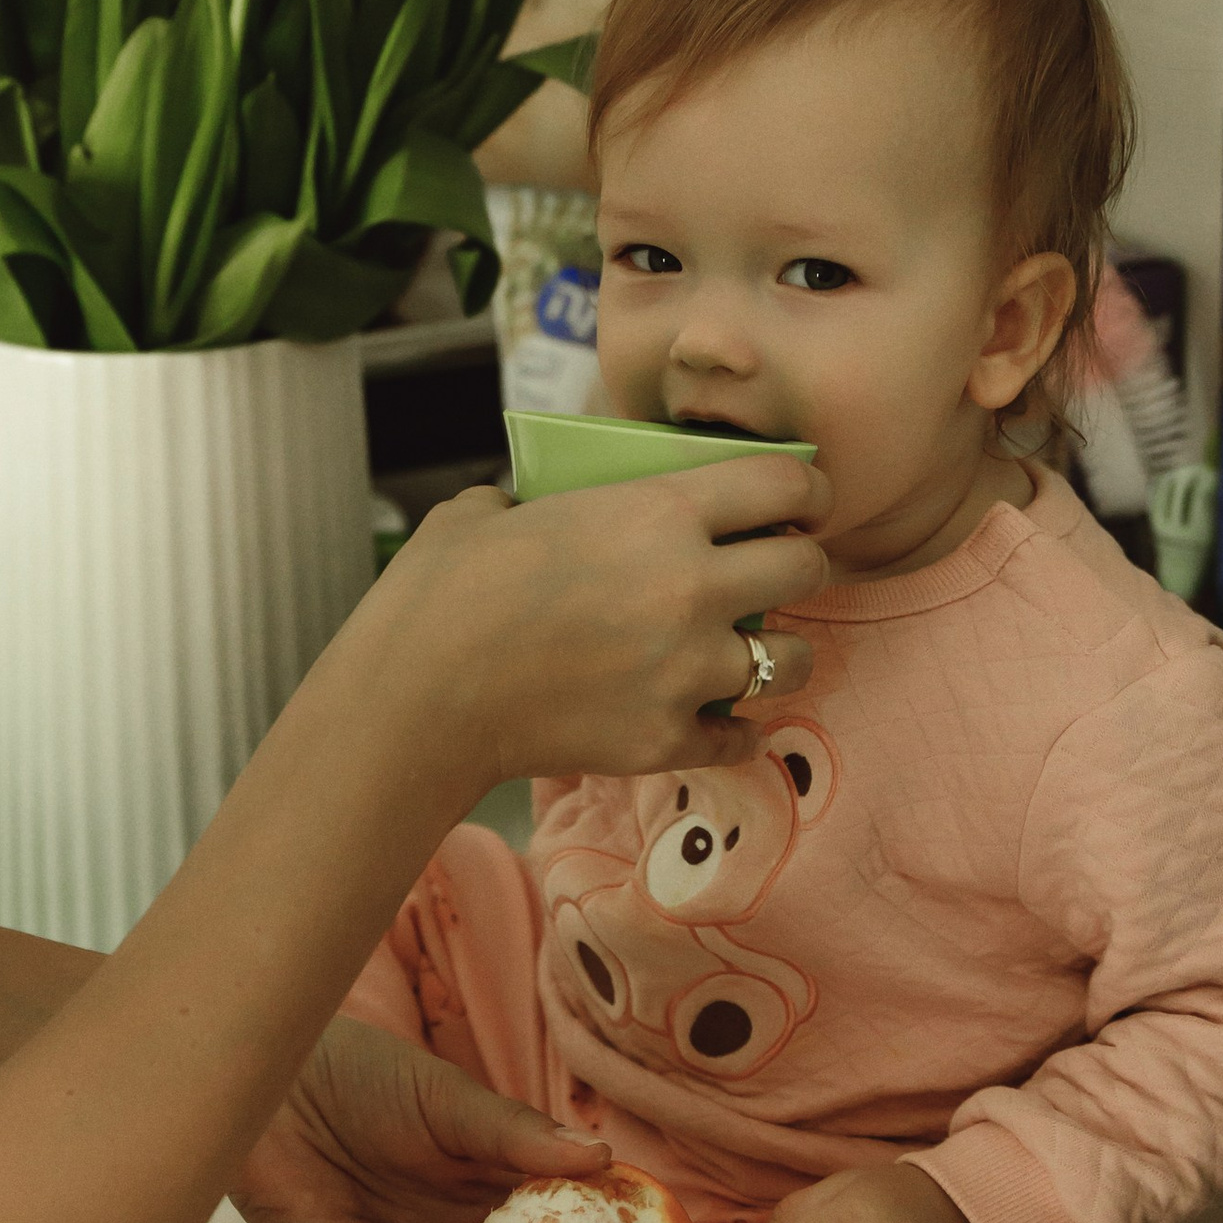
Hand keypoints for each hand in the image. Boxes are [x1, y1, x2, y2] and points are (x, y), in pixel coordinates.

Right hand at [349, 453, 832, 805]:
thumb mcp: (492, 509)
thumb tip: (545, 504)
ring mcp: (686, 671)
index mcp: (657, 512)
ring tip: (748, 648)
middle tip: (774, 569)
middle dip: (799, 562)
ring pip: (792, 659)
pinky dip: (733, 726)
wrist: (415, 698)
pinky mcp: (666, 740)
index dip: (806, 486)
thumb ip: (544, 498)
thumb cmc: (442, 591)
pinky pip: (742, 735)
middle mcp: (692, 588)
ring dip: (776, 650)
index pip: (785, 482)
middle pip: (807, 568)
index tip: (799, 497)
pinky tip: (711, 714)